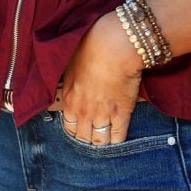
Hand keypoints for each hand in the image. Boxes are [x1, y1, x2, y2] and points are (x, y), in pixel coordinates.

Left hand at [47, 13, 143, 143]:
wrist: (113, 48)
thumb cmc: (90, 49)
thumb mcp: (71, 65)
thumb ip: (70, 81)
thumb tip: (70, 83)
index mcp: (69, 100)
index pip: (68, 127)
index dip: (75, 130)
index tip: (81, 129)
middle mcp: (83, 112)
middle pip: (83, 138)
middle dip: (88, 139)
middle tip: (94, 136)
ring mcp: (103, 115)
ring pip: (100, 141)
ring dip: (102, 142)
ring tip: (106, 139)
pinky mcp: (122, 114)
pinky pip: (119, 137)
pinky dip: (118, 140)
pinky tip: (119, 137)